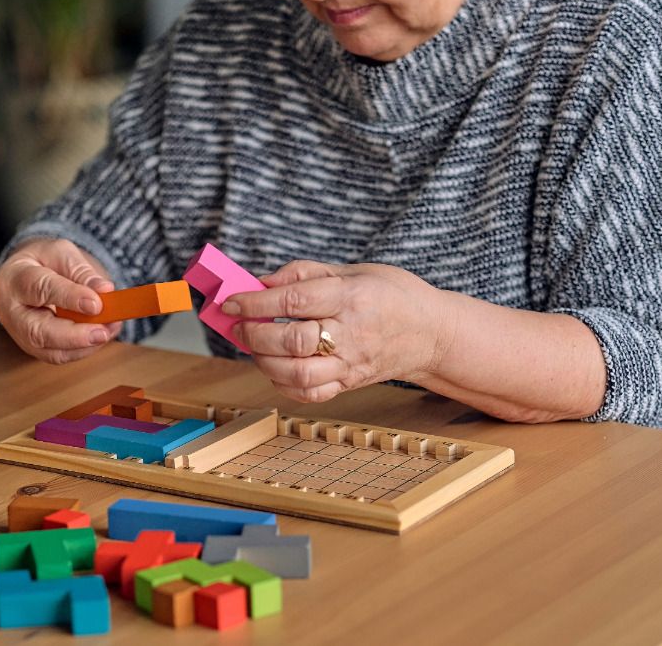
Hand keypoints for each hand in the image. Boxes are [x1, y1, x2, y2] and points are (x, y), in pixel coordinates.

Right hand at [0, 238, 122, 363]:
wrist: (27, 275)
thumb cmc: (43, 261)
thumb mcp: (62, 253)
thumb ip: (82, 272)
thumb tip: (105, 290)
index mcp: (15, 278)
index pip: (39, 289)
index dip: (69, 298)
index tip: (96, 304)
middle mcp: (11, 311)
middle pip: (38, 331)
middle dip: (74, 336)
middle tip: (103, 332)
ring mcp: (20, 334)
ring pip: (50, 351)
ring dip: (84, 346)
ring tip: (108, 331)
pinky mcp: (33, 348)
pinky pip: (59, 355)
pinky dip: (84, 349)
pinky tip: (101, 335)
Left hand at [223, 260, 455, 402]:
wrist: (431, 332)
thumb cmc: (391, 294)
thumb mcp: (352, 270)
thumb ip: (304, 273)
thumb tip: (260, 282)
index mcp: (351, 297)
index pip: (293, 301)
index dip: (254, 302)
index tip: (230, 302)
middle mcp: (351, 333)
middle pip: (291, 341)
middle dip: (254, 334)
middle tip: (238, 325)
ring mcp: (351, 363)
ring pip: (297, 374)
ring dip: (264, 361)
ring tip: (255, 347)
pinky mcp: (350, 383)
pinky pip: (309, 393)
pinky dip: (283, 383)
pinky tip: (275, 367)